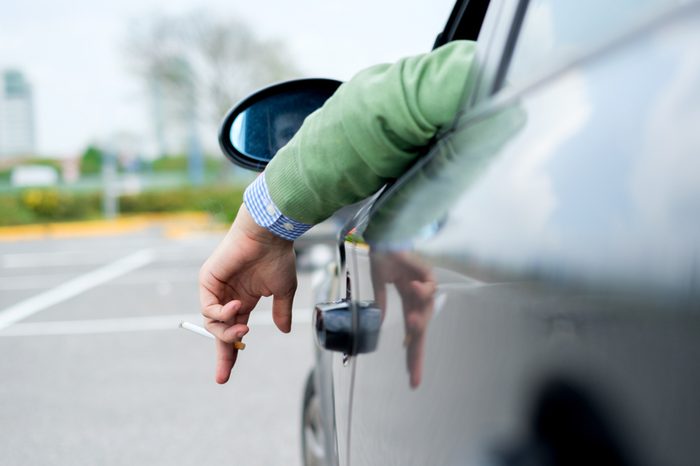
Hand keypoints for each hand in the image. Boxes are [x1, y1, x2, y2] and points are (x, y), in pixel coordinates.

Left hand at [199, 204, 296, 383]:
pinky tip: (236, 306)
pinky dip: (221, 314)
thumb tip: (284, 331)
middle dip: (223, 353)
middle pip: (219, 333)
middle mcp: (228, 297)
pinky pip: (208, 308)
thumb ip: (281, 312)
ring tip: (243, 329)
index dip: (229, 355)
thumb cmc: (277, 257)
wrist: (269, 235)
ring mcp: (216, 289)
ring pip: (213, 324)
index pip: (233, 332)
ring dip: (227, 332)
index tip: (223, 378)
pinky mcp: (208, 280)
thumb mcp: (283, 291)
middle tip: (230, 363)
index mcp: (244, 301)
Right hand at [371, 251, 434, 387]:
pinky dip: (421, 291)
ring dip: (419, 321)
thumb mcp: (379, 285)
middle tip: (413, 375)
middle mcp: (418, 297)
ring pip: (425, 312)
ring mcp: (424, 285)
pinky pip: (428, 288)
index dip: (412, 356)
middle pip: (421, 331)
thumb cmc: (382, 257)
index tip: (413, 379)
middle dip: (417, 353)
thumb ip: (380, 303)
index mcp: (408, 302)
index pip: (411, 335)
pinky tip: (411, 287)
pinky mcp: (427, 272)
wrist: (383, 236)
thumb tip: (380, 324)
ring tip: (413, 327)